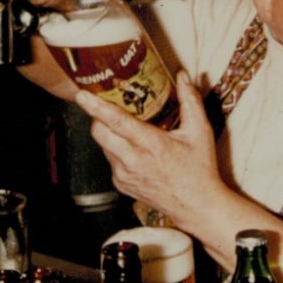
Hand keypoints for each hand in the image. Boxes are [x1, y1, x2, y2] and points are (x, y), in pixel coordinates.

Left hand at [75, 70, 220, 233]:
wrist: (196, 205)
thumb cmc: (199, 170)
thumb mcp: (200, 131)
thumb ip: (190, 100)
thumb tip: (182, 76)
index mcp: (151, 145)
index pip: (116, 122)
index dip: (96, 107)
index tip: (82, 95)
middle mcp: (133, 161)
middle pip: (99, 132)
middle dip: (96, 116)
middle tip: (104, 104)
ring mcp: (124, 174)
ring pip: (102, 145)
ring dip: (107, 132)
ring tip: (123, 124)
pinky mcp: (121, 184)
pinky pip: (110, 159)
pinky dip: (115, 148)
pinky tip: (132, 146)